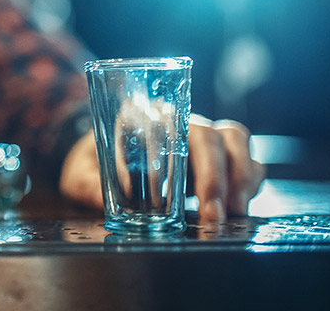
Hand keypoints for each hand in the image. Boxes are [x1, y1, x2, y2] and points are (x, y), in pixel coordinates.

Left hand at [59, 114, 265, 222]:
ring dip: (240, 175)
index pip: (159, 122)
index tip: (161, 189)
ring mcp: (199, 135)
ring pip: (234, 138)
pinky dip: (250, 179)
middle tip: (211, 213)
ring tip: (234, 210)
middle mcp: (174, 119)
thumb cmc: (90, 164)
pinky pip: (246, 156)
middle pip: (206, 134)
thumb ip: (88, 186)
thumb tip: (110, 196)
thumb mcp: (79, 174)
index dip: (167, 153)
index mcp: (137, 116)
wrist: (99, 160)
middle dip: (213, 176)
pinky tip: (240, 205)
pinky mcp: (218, 155)